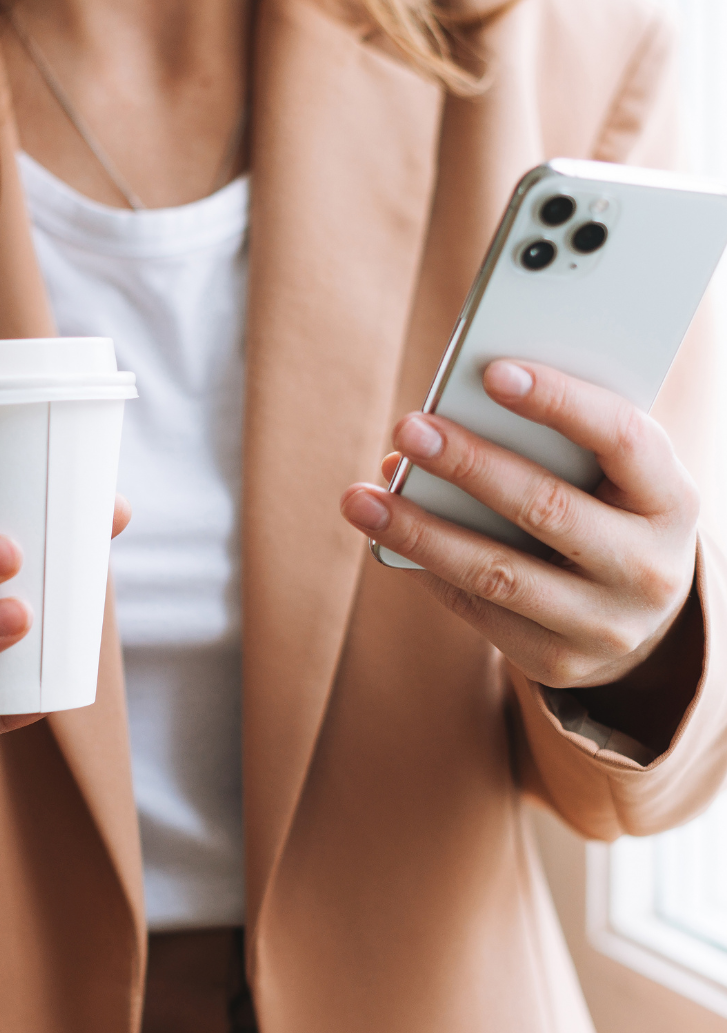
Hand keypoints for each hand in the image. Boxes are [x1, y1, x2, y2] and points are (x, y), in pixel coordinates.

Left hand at [339, 360, 699, 696]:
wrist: (638, 620)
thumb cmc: (606, 515)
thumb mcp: (609, 478)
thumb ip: (552, 443)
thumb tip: (438, 425)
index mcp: (672, 500)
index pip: (624, 439)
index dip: (561, 403)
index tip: (494, 372)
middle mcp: (648, 567)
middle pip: (546, 508)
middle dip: (468, 465)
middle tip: (407, 428)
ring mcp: (604, 623)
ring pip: (496, 571)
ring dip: (419, 530)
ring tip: (359, 498)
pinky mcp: (556, 660)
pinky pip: (475, 608)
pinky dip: (424, 568)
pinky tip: (383, 538)